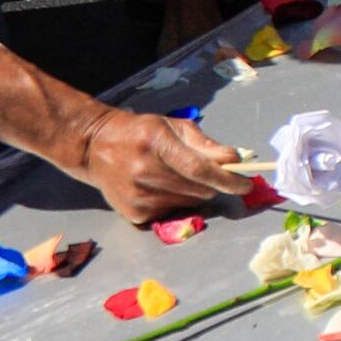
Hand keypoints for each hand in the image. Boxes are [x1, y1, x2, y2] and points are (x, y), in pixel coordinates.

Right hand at [66, 106, 248, 223]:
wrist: (94, 147)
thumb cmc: (140, 132)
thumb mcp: (171, 126)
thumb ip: (204, 144)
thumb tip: (234, 160)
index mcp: (157, 143)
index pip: (199, 169)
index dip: (227, 179)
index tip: (246, 185)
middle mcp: (145, 172)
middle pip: (199, 189)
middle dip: (211, 184)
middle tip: (204, 172)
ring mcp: (138, 196)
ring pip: (189, 203)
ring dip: (193, 193)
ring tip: (174, 176)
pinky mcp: (134, 214)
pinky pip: (172, 213)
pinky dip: (175, 202)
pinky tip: (158, 188)